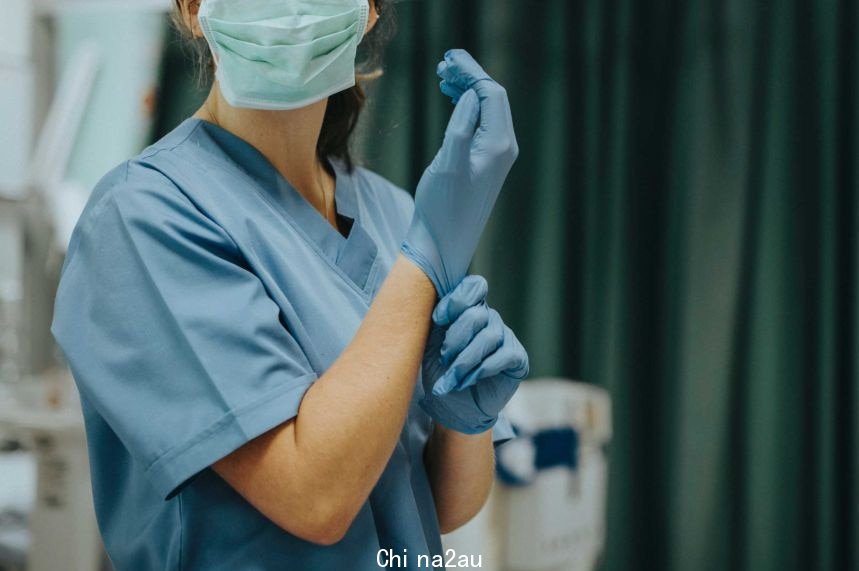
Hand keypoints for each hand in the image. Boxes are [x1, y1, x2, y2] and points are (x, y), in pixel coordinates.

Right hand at [401, 49, 518, 295]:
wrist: (442, 244)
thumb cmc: (441, 208)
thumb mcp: (448, 163)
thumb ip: (461, 125)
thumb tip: (470, 95)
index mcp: (498, 145)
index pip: (491, 93)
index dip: (471, 72)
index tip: (448, 59)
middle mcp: (504, 148)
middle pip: (493, 98)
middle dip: (470, 77)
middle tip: (443, 64)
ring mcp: (496, 157)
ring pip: (487, 110)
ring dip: (467, 90)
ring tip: (443, 78)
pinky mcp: (485, 165)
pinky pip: (481, 125)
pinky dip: (467, 108)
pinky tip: (452, 102)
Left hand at [421, 276, 528, 434]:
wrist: (452, 407)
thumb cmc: (439, 372)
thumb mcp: (430, 343)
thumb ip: (436, 321)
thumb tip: (430, 300)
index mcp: (469, 309)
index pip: (473, 286)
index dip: (456, 300)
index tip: (437, 320)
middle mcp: (489, 318)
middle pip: (477, 314)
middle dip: (455, 339)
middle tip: (443, 359)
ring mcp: (505, 337)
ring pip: (488, 337)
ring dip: (464, 360)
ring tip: (451, 378)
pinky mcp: (517, 358)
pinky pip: (504, 355)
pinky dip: (481, 369)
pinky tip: (468, 381)